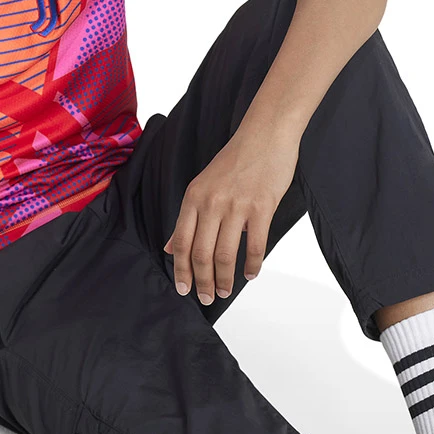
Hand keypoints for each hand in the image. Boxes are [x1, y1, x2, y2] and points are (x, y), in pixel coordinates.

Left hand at [162, 129, 298, 303]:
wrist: (265, 135)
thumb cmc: (235, 160)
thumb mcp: (201, 185)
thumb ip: (187, 218)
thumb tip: (168, 247)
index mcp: (193, 197)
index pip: (181, 242)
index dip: (181, 270)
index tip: (183, 289)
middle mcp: (211, 203)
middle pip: (201, 253)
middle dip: (202, 281)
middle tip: (205, 298)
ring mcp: (236, 205)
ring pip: (225, 254)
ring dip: (224, 279)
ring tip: (224, 291)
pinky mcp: (261, 207)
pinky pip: (255, 245)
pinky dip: (252, 265)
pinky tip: (251, 275)